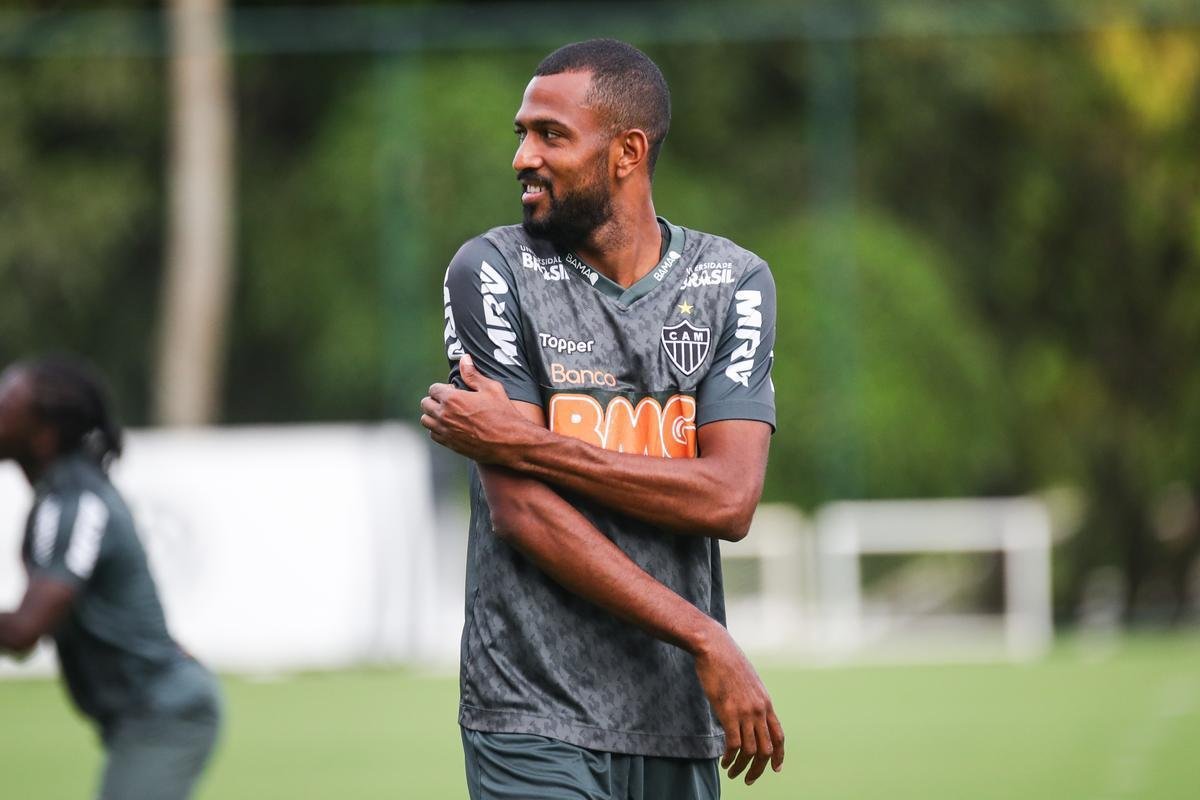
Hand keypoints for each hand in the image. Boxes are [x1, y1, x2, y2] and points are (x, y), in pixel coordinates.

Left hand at [420, 354, 536, 463]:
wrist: (510, 442)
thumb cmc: (503, 414)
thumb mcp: (491, 389)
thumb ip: (473, 374)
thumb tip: (464, 359)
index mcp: (453, 399)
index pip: (433, 389)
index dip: (443, 388)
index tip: (454, 390)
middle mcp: (445, 415)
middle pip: (426, 404)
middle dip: (435, 400)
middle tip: (450, 401)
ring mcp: (446, 431)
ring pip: (426, 420)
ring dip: (433, 414)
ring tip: (447, 413)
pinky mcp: (450, 444)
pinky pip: (433, 434)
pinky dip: (437, 429)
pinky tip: (451, 426)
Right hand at [693, 625, 784, 785]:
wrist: (714, 647)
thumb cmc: (726, 661)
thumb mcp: (747, 680)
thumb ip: (751, 698)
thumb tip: (748, 710)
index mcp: (766, 702)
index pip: (779, 736)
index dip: (779, 755)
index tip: (775, 768)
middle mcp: (759, 710)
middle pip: (766, 749)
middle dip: (759, 769)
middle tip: (748, 779)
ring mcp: (745, 712)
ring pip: (751, 751)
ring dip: (741, 766)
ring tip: (731, 772)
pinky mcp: (728, 712)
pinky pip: (734, 744)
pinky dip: (730, 757)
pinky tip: (723, 761)